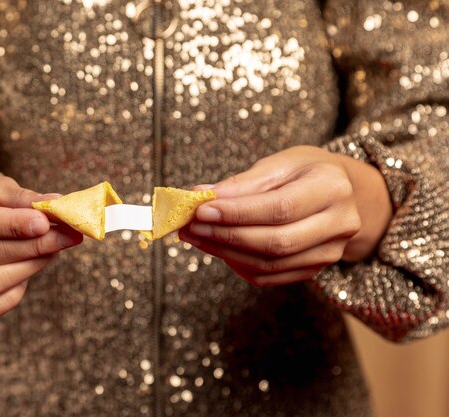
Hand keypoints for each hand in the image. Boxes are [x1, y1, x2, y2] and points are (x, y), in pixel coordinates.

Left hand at [179, 145, 391, 285]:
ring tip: (195, 236)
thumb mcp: (280, 164)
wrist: (343, 193)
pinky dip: (238, 265)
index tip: (200, 209)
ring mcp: (330, 253)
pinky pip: (270, 276)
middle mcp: (340, 224)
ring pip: (270, 264)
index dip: (238, 213)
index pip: (280, 207)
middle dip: (226, 235)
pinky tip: (217, 248)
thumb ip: (243, 183)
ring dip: (225, 252)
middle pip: (276, 241)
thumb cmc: (306, 172)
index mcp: (332, 188)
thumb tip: (200, 196)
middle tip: (190, 225)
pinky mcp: (315, 269)